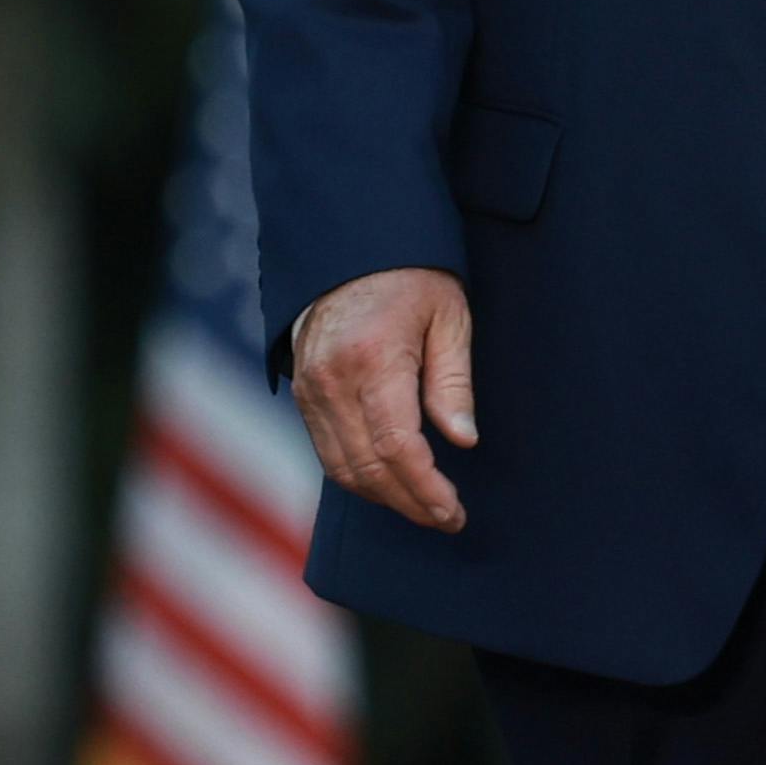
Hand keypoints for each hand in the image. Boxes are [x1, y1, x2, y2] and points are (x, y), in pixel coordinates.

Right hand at [290, 268, 477, 531]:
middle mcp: (332, 380)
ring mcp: (310, 389)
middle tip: (446, 519)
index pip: (397, 447)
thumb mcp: (449, 317)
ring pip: (341, 468)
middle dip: (409, 503)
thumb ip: (453, 382)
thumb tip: (463, 440)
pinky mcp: (302, 393)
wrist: (348, 245)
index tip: (453, 512)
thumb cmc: (410, 276)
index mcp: (373, 359)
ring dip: (384, 497)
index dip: (426, 490)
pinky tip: (391, 482)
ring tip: (424, 507)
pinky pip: (326, 451)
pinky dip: (358, 476)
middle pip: (367, 467)